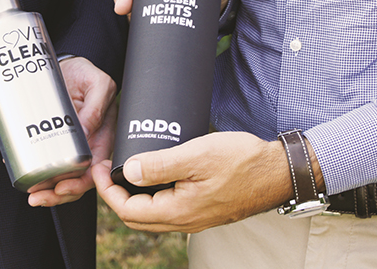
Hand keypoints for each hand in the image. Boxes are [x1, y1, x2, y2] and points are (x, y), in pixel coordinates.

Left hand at [28, 56, 117, 206]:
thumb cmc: (86, 73)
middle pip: (75, 180)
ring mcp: (69, 144)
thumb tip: (85, 133)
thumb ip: (96, 107)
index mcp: (103, 136)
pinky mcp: (51, 139)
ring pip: (59, 176)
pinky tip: (20, 172)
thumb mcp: (98, 84)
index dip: (80, 184)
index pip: (95, 170)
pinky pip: (43, 159)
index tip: (62, 188)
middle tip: (38, 196)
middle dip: (57, 194)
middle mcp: (87, 145)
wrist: (68, 64)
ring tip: (29, 191)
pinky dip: (32, 169)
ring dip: (44, 189)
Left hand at [93, 132, 293, 232]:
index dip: (106, 191)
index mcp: (179, 211)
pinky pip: (168, 208)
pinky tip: (153, 175)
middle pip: (136, 218)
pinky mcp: (204, 209)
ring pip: (152, 215)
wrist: (278, 171)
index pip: (128, 211)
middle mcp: (185, 221)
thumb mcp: (196, 155)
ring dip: (133, 196)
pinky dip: (152, 195)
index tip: (98, 168)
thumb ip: (159, 165)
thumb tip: (127, 171)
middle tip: (105, 170)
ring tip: (124, 171)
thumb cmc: (243, 161)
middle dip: (115, 195)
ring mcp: (196, 218)